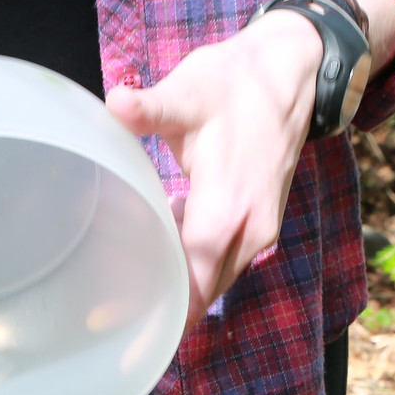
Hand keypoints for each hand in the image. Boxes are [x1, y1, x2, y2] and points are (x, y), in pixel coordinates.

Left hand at [106, 12, 323, 329]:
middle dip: (159, 308)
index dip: (154, 305)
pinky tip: (159, 246)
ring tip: (123, 292)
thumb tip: (116, 103)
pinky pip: (223, 263)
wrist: (291, 73)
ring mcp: (260, 231)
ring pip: (214, 281)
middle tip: (103, 317)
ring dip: (176, 288)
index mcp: (227, 209)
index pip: (189, 279)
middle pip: (201, 292)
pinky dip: (192, 266)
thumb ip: (151, 108)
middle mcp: (249, 231)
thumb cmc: (235, 82)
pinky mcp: (260, 226)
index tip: (108, 322)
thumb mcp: (189, 92)